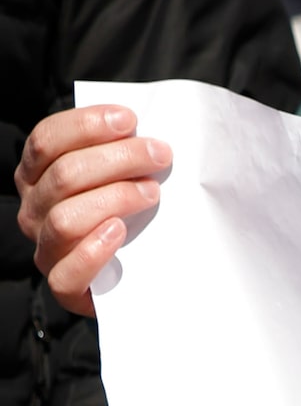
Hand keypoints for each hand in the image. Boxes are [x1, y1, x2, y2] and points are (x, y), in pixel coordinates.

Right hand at [14, 105, 169, 316]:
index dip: (86, 125)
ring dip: (114, 199)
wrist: (142, 276)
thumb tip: (147, 132)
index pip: (46, 140)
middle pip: (64, 175)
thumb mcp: (124, 176)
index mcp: (39, 175)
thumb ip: (122, 152)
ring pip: (65, 218)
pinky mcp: (65, 286)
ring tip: (151, 194)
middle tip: (160, 155)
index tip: (130, 119)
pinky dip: (93, 251)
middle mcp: (34, 209)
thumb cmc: (134, 215)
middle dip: (117, 158)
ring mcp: (46, 248)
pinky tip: (120, 232)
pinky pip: (66, 273)